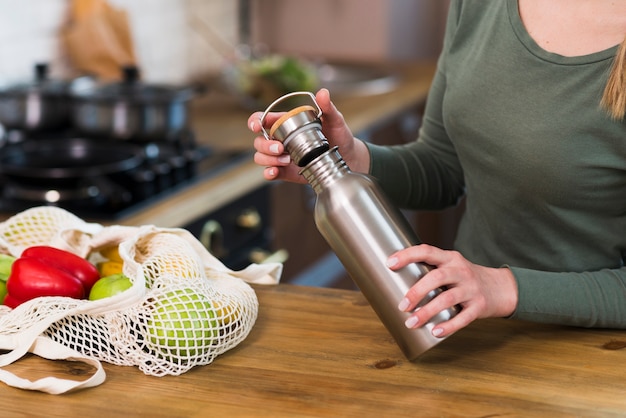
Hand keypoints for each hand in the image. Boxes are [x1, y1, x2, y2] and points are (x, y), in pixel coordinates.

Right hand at [247, 88, 369, 182]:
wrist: (347, 158)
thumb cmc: (339, 135)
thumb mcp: (335, 121)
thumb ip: (328, 107)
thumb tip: (323, 93)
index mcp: (287, 124)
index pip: (264, 119)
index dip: (255, 121)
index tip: (257, 125)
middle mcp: (281, 139)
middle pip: (259, 141)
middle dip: (265, 145)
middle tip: (281, 148)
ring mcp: (282, 156)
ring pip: (261, 157)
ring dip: (268, 159)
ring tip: (287, 160)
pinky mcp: (286, 171)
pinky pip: (270, 173)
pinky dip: (269, 173)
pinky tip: (275, 171)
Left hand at [388, 244, 517, 337]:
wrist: (501, 288)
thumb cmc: (465, 278)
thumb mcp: (451, 267)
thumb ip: (429, 270)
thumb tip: (393, 281)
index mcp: (450, 258)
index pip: (427, 251)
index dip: (407, 255)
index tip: (389, 263)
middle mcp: (461, 271)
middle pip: (436, 277)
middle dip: (416, 291)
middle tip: (401, 306)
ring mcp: (471, 289)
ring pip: (447, 299)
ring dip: (427, 312)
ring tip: (411, 323)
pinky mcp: (479, 306)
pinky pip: (463, 318)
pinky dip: (448, 326)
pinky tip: (435, 332)